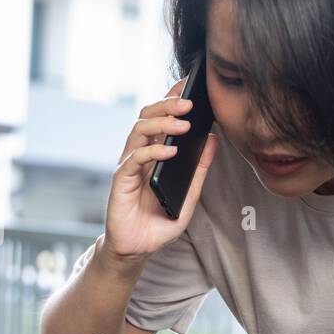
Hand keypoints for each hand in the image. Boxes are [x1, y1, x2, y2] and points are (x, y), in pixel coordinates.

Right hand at [104, 78, 218, 263]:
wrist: (137, 249)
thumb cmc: (158, 223)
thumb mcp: (189, 196)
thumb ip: (199, 170)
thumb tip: (212, 140)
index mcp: (154, 153)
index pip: (160, 118)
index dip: (171, 98)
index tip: (190, 84)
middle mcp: (139, 154)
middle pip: (147, 116)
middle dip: (168, 105)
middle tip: (190, 102)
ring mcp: (128, 165)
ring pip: (139, 130)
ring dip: (162, 123)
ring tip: (184, 124)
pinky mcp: (121, 180)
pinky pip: (134, 158)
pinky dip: (153, 151)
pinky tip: (171, 151)